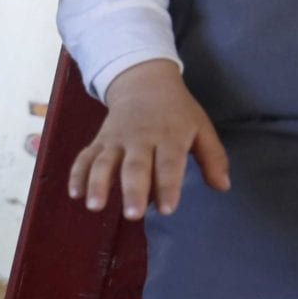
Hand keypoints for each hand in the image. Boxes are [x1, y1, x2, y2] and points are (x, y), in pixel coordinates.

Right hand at [69, 60, 230, 219]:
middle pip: (135, 166)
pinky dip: (77, 174)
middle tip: (133, 215)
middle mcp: (140, 138)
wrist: (144, 83)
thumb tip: (222, 187)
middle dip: (133, 190)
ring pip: (104, 162)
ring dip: (98, 184)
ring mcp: (116, 140)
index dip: (168, 186)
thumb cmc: (177, 112)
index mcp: (169, 136)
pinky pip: (85, 157)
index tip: (168, 209)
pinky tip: (74, 194)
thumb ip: (213, 158)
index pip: (169, 163)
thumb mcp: (202, 128)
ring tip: (95, 207)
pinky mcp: (99, 141)